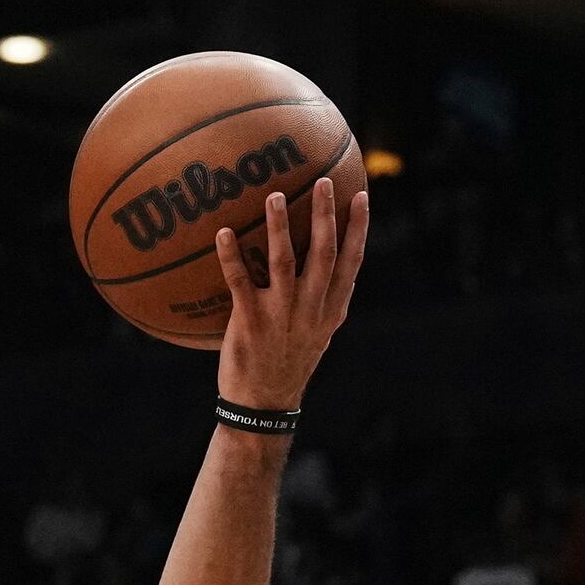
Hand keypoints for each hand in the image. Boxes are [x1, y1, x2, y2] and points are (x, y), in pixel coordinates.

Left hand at [213, 177, 369, 410]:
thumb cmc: (290, 362)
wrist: (264, 403)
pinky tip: (222, 233)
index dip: (358, 228)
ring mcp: (280, 314)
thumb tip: (333, 266)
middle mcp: (310, 308)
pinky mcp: (250, 322)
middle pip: (323, 253)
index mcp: (331, 309)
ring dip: (280, 226)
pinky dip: (230, 256)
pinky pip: (239, 281)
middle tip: (322, 181)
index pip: (352, 262)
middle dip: (324, 215)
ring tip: (273, 195)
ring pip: (284, 260)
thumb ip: (326, 300)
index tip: (361, 196)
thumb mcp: (319, 333)